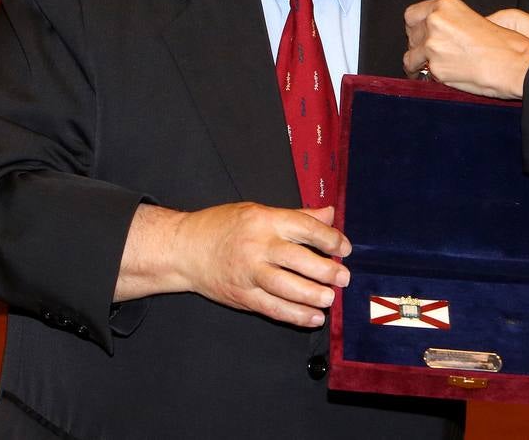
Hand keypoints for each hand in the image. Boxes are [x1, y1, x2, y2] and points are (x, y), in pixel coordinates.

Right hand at [116, 202, 351, 328]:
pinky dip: (295, 315)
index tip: (344, 248)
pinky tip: (314, 317)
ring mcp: (249, 273)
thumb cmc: (222, 226)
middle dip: (326, 270)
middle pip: (298, 260)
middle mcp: (258, 246)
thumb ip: (297, 216)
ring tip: (330, 298)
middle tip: (343, 277)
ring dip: (312, 295)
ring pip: (286, 287)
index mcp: (265, 220)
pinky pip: (273, 308)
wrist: (184, 249)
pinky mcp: (242, 296)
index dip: (330, 238)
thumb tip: (330, 213)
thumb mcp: (259, 211)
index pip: (305, 228)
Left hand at [403, 0, 528, 97]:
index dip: (415, 27)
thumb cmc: (503, 43)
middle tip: (427, 54)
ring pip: (410, 56)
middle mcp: (434, 21)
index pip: (412, 15)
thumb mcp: (473, 18)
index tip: (418, 35)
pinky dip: (427, 77)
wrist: (515, 63)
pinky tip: (436, 77)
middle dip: (418, 45)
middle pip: (410, 35)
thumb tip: (433, 32)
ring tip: (427, 69)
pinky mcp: (435, 68)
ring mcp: (432, 45)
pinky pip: (421, 74)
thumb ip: (449, 21)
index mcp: (445, 5)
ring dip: (418, 63)